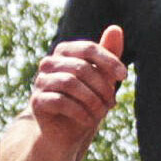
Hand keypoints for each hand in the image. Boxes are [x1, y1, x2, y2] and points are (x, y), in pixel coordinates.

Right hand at [25, 27, 124, 146]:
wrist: (66, 132)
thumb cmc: (86, 101)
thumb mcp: (102, 78)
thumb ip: (108, 54)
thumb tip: (115, 27)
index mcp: (65, 52)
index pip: (88, 49)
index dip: (108, 61)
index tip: (124, 76)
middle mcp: (49, 63)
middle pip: (81, 67)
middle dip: (102, 87)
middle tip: (112, 103)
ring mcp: (40, 81)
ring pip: (70, 83)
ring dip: (92, 100)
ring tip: (102, 113)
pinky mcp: (36, 101)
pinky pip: (60, 101)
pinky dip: (79, 111)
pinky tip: (88, 120)